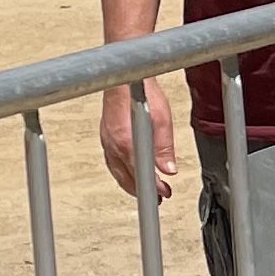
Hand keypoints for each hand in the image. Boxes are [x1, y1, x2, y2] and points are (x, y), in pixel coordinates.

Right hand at [100, 77, 179, 196]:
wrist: (123, 78)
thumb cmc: (141, 91)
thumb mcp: (162, 118)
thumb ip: (164, 146)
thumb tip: (168, 168)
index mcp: (126, 142)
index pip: (140, 174)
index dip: (154, 187)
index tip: (164, 193)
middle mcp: (113, 145)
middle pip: (127, 178)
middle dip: (143, 190)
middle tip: (159, 197)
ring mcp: (106, 142)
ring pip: (117, 172)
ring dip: (132, 184)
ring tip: (145, 191)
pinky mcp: (105, 137)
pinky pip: (112, 163)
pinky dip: (122, 173)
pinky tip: (129, 174)